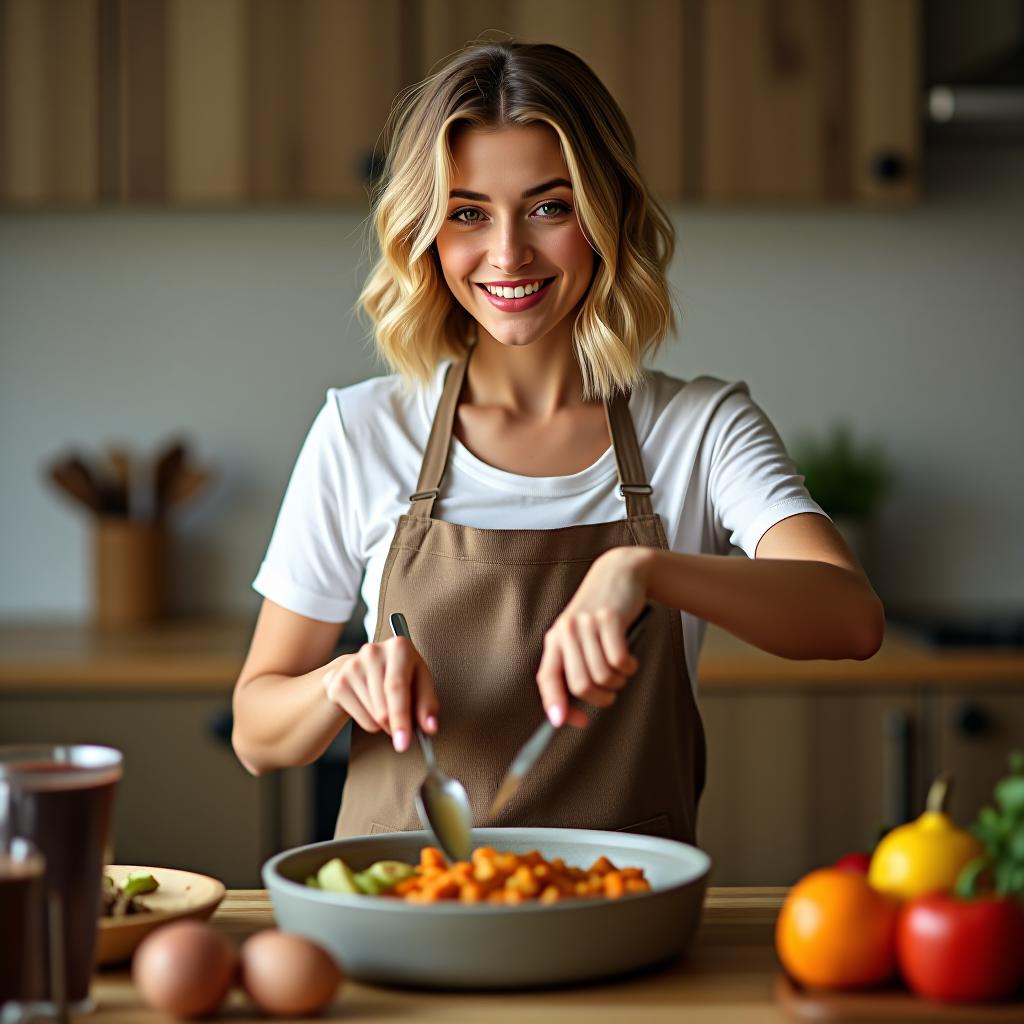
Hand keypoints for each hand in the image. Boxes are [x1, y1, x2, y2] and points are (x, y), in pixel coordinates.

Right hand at [322, 637, 438, 751]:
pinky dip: (371, 723)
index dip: (401, 716)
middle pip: (383, 705)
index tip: (404, 743)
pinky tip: (373, 707)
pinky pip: (361, 719)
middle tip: (403, 739)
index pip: (397, 687)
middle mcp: (372, 652)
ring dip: (385, 724)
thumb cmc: (401, 674)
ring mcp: (352, 666)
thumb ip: (428, 704)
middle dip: (395, 727)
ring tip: (389, 709)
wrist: (365, 666)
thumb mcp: (420, 682)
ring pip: (373, 715)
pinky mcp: (338, 682)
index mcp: (399, 647)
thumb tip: (430, 727)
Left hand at [536, 547, 649, 729]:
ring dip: (618, 682)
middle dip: (600, 699)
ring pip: (603, 676)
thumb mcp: (580, 638)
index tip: (567, 723)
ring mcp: (587, 624)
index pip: (547, 679)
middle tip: (610, 694)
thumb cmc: (600, 616)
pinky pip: (620, 661)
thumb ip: (574, 669)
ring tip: (621, 672)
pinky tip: (630, 660)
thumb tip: (570, 715)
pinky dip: (629, 668)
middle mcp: (566, 632)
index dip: (556, 704)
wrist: (619, 574)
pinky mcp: (610, 618)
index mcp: (554, 640)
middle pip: (581, 685)